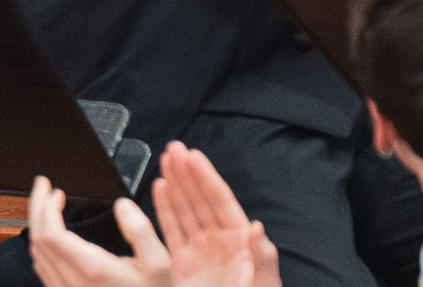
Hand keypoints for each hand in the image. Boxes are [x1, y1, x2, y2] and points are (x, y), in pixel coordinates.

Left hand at [28, 178, 164, 286]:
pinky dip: (42, 245)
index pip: (51, 235)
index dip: (45, 208)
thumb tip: (121, 205)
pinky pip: (42, 269)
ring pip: (36, 255)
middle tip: (43, 187)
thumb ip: (141, 230)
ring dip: (37, 226)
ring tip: (47, 206)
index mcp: (93, 269)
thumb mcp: (161, 262)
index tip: (53, 188)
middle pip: (38, 241)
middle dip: (37, 209)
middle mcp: (72, 282)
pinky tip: (51, 236)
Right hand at [148, 143, 281, 286]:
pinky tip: (159, 190)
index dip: (206, 177)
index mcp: (239, 237)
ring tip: (164, 161)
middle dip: (187, 173)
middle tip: (173, 148)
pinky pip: (173, 232)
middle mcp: (219, 238)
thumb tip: (257, 227)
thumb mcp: (264, 282)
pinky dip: (165, 210)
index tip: (193, 156)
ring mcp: (199, 250)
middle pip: (200, 199)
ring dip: (175, 185)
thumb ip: (262, 256)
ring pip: (185, 210)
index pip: (220, 200)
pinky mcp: (183, 264)